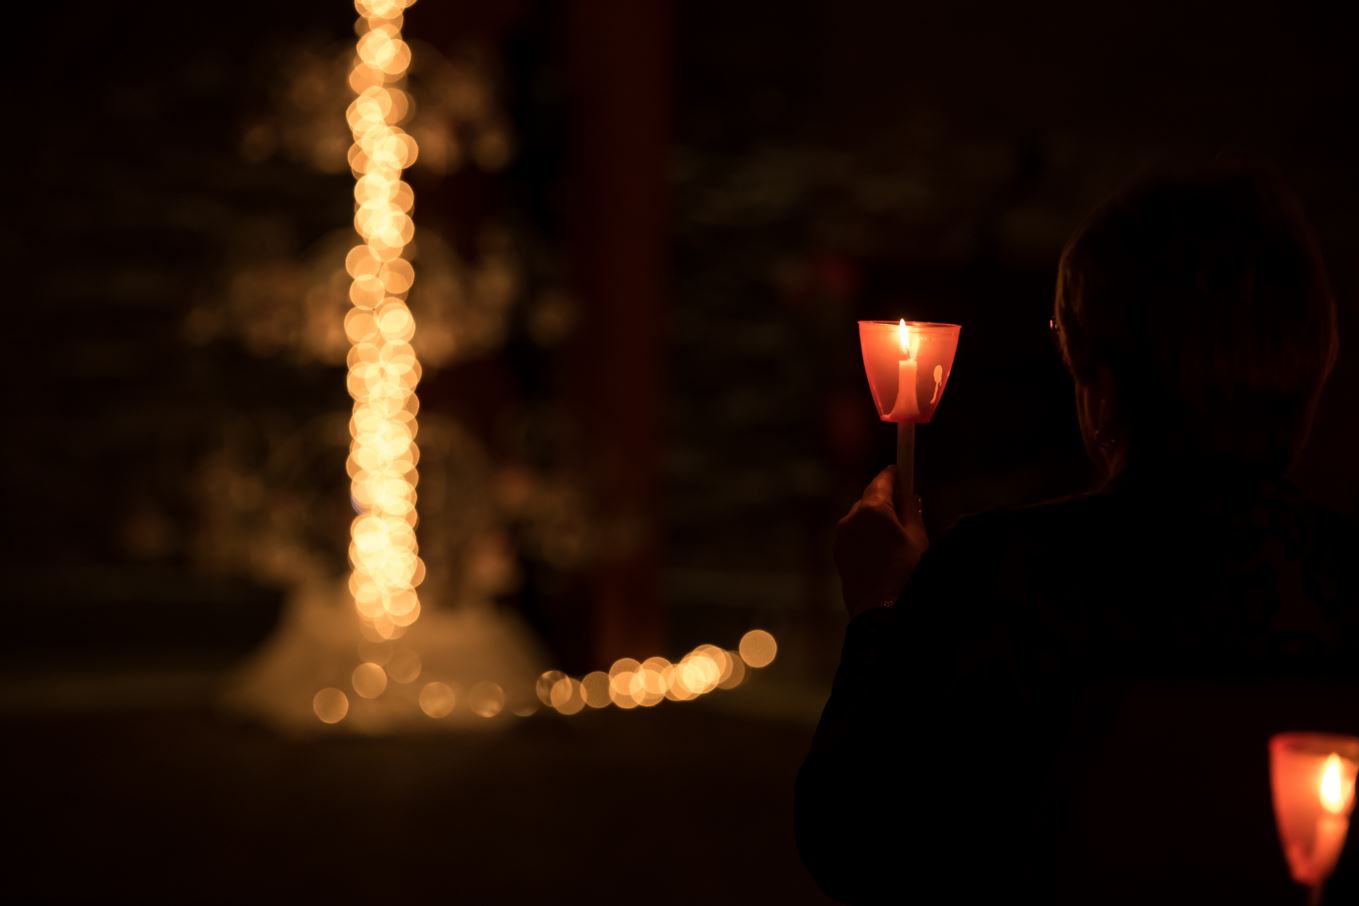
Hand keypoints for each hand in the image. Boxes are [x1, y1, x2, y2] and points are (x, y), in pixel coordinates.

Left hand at [833, 467, 929, 617]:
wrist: (881, 609)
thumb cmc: (905, 571)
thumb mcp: (918, 537)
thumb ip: (912, 510)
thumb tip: (908, 495)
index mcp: (872, 509)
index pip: (882, 480)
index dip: (894, 474)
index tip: (901, 469)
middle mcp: (851, 517)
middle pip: (870, 498)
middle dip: (885, 499)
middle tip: (904, 507)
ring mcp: (842, 535)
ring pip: (861, 517)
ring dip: (875, 519)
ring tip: (895, 537)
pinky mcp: (839, 552)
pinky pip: (854, 534)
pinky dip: (866, 534)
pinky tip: (881, 551)